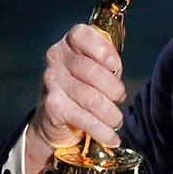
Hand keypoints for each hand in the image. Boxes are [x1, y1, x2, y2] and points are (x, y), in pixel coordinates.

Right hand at [24, 24, 127, 173]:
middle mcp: (56, 59)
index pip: (82, 35)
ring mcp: (52, 82)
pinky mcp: (53, 106)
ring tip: (117, 121)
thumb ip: (108, 59)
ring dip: (112, 114)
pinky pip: (85, 119)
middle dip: (115, 90)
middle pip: (93, 71)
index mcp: (69, 44)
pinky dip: (103, 132)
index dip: (103, 50)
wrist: (53, 120)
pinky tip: (112, 138)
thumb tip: (120, 46)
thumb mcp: (96, 68)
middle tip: (120, 99)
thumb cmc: (81, 88)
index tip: (115, 66)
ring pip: (92, 98)